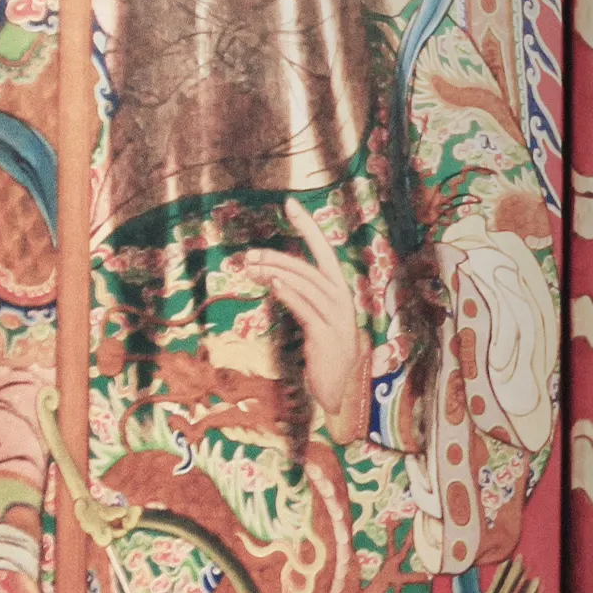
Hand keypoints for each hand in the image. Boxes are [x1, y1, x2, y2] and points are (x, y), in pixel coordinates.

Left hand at [246, 196, 368, 435]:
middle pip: (310, 266)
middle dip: (278, 256)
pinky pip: (306, 308)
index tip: (289, 204)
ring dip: (276, 273)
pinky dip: (290, 293)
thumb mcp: (315, 319)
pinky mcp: (326, 335)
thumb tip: (275, 277)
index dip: (307, 226)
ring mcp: (336, 317)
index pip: (324, 250)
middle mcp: (341, 299)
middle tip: (249, 254)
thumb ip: (302, 297)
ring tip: (251, 269)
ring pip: (305, 284)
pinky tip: (273, 285)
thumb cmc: (327, 353)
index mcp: (339, 291)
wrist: (342, 388)